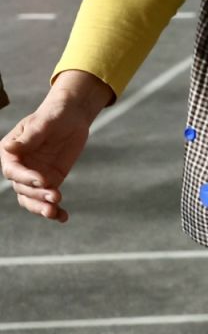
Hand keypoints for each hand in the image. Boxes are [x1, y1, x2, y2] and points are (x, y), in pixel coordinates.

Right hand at [2, 71, 113, 222]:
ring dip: (41, 207)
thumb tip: (9, 148)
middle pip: (22, 189)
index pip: (13, 171)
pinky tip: (63, 217)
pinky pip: (48, 199)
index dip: (26, 178)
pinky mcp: (50, 181)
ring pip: (31, 198)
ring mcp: (33, 177)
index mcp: (10, 153)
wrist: (71, 117)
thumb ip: (29, 138)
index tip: (43, 180)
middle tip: (55, 197)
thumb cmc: (53, 115)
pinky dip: (55, 210)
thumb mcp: (42, 123)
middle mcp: (19, 168)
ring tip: (55, 212)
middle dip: (37, 195)